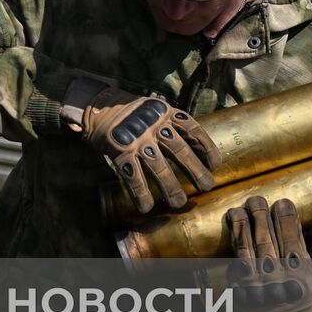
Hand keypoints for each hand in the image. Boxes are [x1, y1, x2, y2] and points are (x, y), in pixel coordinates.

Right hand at [81, 88, 221, 212]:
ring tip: (179, 203)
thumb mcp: (154, 110)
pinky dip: (141, 192)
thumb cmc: (131, 113)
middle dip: (195, 171)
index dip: (206, 147)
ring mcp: (137, 139)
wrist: (97, 105)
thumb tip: (194, 149)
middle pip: (180, 151)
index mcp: (165, 113)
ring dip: (170, 187)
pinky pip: (133, 176)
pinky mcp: (120, 152)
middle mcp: (153, 126)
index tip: (214, 164)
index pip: (192, 129)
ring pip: (159, 167)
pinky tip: (146, 206)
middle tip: (206, 187)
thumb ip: (170, 124)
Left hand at [226, 196, 311, 311]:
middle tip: (257, 198)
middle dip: (260, 216)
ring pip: (247, 249)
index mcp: (301, 276)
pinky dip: (234, 242)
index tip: (282, 202)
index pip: (291, 240)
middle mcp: (278, 280)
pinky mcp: (241, 290)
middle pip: (266, 241)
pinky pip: (236, 261)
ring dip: (242, 226)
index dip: (286, 219)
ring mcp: (257, 286)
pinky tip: (232, 227)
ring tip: (239, 208)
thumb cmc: (307, 296)